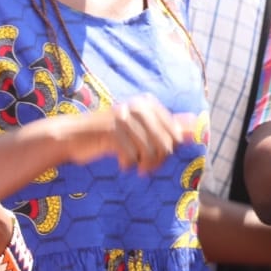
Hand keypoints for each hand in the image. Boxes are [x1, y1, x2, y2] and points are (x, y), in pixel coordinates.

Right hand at [67, 95, 196, 173]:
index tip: (155, 158)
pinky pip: (132, 157)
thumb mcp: (140, 127)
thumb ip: (168, 125)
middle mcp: (139, 107)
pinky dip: (128, 165)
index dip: (168, 152)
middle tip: (144, 167)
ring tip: (135, 167)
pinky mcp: (111, 132)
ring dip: (144, 166)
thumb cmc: (109, 135)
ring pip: (151, 153)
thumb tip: (198, 122)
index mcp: (149, 104)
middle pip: (166, 145)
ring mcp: (125, 118)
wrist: (72, 136)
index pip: (176, 135)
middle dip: (157, 161)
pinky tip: (121, 164)